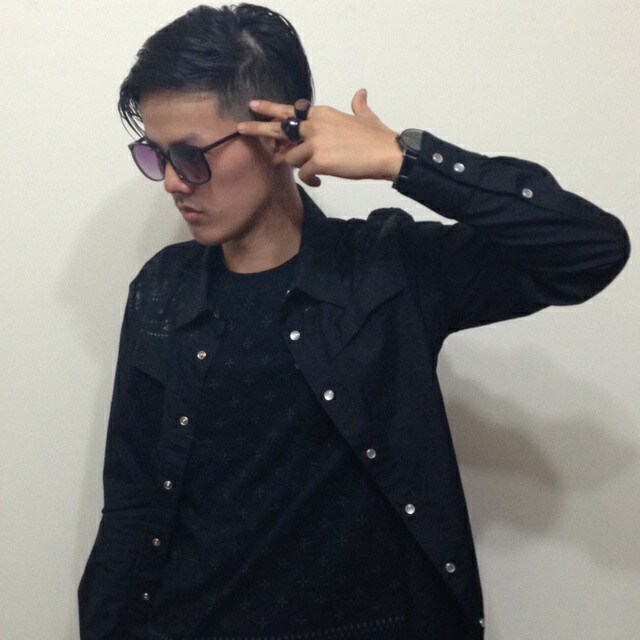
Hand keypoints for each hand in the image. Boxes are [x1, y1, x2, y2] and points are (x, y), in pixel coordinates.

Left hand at [236, 88, 403, 186]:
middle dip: (257, 128)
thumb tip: (360, 93)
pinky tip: (321, 182)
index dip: (271, 111)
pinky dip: (311, 180)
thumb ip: (358, 105)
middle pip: (279, 128)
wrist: (387, 153)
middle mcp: (314, 124)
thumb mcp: (365, 116)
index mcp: (321, 113)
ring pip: (292, 159)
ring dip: (300, 167)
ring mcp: (315, 142)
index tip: (255, 108)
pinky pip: (305, 174)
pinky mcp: (319, 161)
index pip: (290, 111)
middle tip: (239, 128)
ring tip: (315, 171)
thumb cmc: (377, 138)